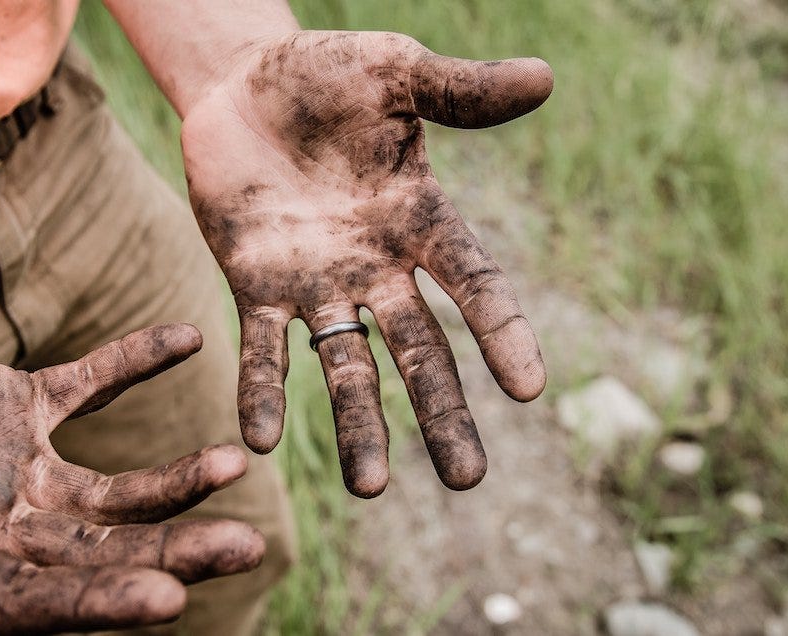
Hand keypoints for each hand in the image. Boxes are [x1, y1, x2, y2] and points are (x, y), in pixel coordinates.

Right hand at [0, 291, 263, 632]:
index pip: (26, 602)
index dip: (95, 603)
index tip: (171, 602)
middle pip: (94, 552)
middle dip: (170, 552)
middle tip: (249, 549)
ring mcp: (7, 465)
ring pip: (108, 487)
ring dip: (173, 478)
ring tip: (235, 463)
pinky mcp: (13, 403)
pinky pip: (88, 384)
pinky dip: (134, 361)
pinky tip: (187, 338)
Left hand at [182, 31, 550, 496]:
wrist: (242, 85)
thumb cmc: (326, 75)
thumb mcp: (395, 72)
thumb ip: (460, 90)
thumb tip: (545, 77)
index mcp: (419, 219)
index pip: (473, 282)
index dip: (502, 331)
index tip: (531, 388)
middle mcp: (376, 265)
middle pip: (419, 349)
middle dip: (441, 412)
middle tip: (468, 480)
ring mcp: (316, 282)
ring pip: (344, 364)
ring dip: (357, 424)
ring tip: (368, 489)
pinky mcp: (255, 285)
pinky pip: (261, 347)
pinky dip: (261, 391)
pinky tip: (259, 441)